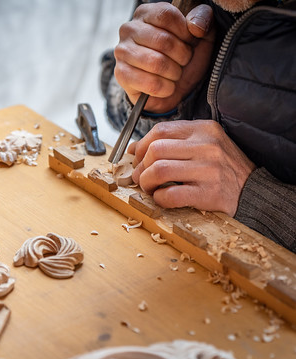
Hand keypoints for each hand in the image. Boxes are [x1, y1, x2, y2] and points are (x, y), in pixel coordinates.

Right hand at [114, 2, 214, 112]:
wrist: (173, 88)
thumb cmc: (183, 56)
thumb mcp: (201, 34)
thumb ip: (203, 18)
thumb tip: (195, 26)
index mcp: (146, 13)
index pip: (166, 15)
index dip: (184, 32)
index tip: (190, 42)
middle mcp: (129, 29)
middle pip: (163, 40)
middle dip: (182, 56)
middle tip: (183, 61)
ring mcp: (122, 52)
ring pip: (156, 63)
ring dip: (174, 73)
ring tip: (174, 74)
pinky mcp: (121, 74)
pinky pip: (150, 83)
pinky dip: (165, 88)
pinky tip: (166, 87)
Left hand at [128, 120, 255, 215]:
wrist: (254, 192)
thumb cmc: (222, 168)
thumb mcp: (203, 145)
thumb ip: (172, 143)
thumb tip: (134, 148)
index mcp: (204, 130)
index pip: (160, 130)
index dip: (141, 145)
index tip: (138, 158)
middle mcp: (207, 146)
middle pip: (155, 150)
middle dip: (141, 167)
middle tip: (142, 178)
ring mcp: (209, 170)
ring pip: (159, 171)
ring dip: (146, 182)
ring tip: (150, 188)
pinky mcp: (209, 193)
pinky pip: (170, 195)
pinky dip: (159, 198)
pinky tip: (162, 198)